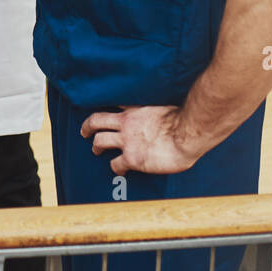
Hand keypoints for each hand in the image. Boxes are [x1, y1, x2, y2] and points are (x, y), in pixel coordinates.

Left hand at [80, 106, 200, 174]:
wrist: (187, 135)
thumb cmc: (183, 121)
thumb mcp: (165, 105)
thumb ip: (156, 109)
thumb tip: (162, 111)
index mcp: (135, 108)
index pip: (113, 101)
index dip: (104, 104)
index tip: (101, 107)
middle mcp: (126, 122)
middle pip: (97, 120)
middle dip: (88, 125)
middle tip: (84, 130)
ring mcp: (127, 140)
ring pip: (100, 140)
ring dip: (95, 146)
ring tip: (96, 150)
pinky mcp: (131, 158)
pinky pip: (115, 164)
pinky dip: (114, 167)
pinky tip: (119, 169)